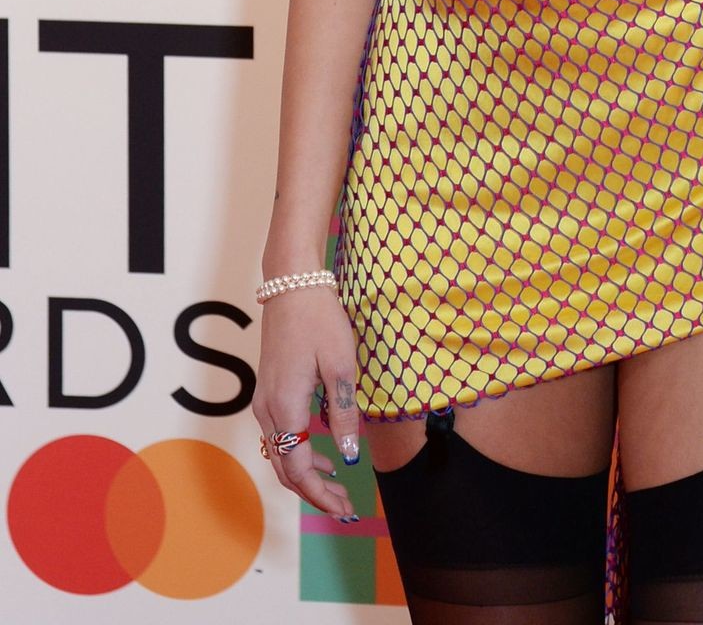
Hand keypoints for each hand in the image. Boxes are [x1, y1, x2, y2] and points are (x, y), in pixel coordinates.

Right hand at [252, 288, 361, 519]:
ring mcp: (264, 400)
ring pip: (280, 454)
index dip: (321, 495)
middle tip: (346, 506)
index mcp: (286, 408)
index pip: (298, 469)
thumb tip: (348, 458)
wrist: (292, 285)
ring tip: (338, 486)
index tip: (346, 508)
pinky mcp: (268, 390)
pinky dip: (299, 454)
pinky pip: (280, 436)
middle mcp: (268, 410)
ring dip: (307, 476)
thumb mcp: (341, 365)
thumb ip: (342, 414)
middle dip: (315, 493)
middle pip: (285, 469)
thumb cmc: (319, 320)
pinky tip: (323, 455)